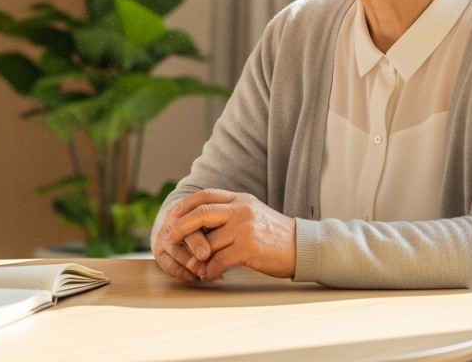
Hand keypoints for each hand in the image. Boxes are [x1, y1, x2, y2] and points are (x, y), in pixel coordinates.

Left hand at [159, 189, 296, 281]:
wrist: (303, 246)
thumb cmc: (276, 235)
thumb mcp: (253, 214)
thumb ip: (230, 214)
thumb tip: (200, 225)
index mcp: (240, 199)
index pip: (205, 196)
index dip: (184, 206)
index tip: (171, 217)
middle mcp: (241, 209)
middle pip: (200, 214)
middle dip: (180, 228)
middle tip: (168, 240)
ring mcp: (245, 227)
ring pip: (208, 241)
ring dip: (196, 257)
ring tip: (191, 267)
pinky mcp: (249, 247)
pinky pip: (220, 259)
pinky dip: (210, 269)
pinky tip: (208, 275)